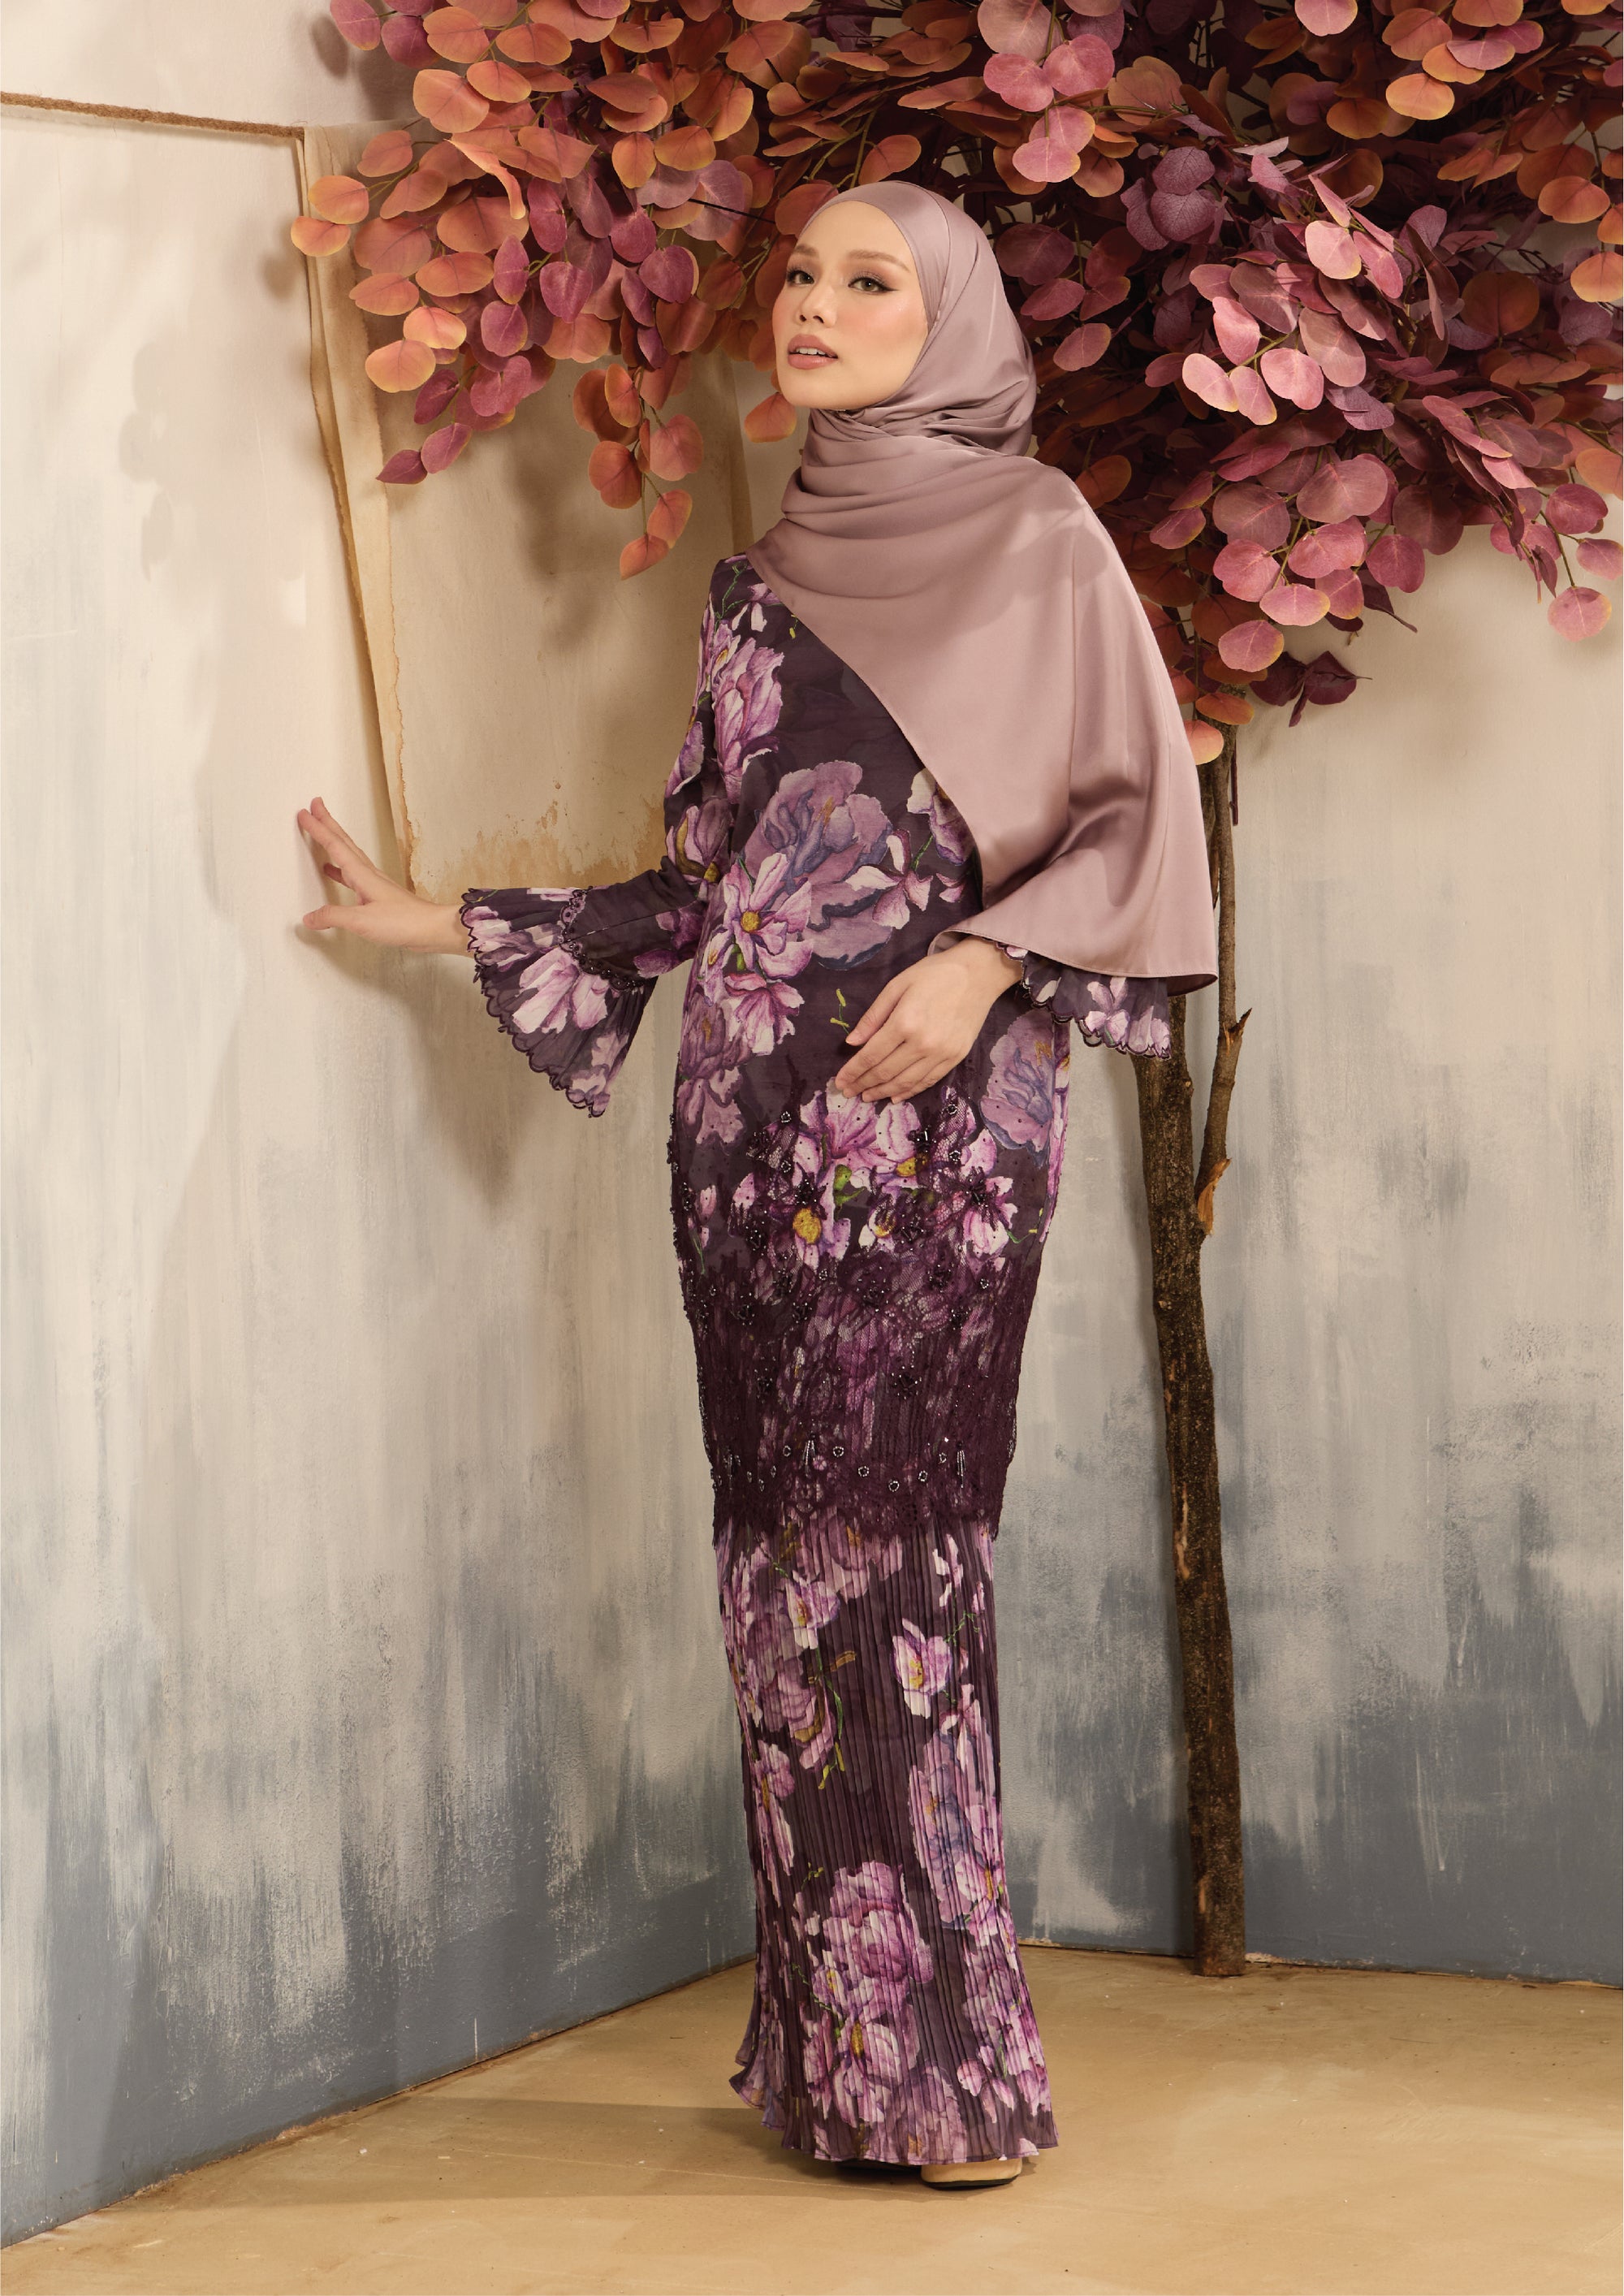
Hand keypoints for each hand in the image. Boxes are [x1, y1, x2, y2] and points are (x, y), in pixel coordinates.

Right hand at [295, 797, 466, 953]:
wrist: (431, 928)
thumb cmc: (404, 921)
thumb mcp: (362, 921)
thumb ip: (333, 917)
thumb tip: (310, 917)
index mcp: (362, 874)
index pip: (335, 845)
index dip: (318, 829)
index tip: (304, 813)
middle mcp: (368, 874)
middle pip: (343, 841)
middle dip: (327, 823)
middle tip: (315, 806)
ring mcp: (373, 883)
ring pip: (348, 854)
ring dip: (333, 841)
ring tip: (322, 831)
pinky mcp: (378, 895)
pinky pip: (352, 874)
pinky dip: (339, 869)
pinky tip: (333, 872)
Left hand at [832, 939, 1022, 1102]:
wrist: (979, 973)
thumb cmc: (935, 973)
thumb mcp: (897, 985)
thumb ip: (874, 1016)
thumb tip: (852, 1043)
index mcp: (905, 1022)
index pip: (871, 1055)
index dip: (853, 1071)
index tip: (840, 1082)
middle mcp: (923, 1043)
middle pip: (886, 1072)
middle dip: (863, 1084)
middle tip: (848, 1092)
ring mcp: (942, 1053)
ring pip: (906, 1082)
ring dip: (883, 1092)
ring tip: (867, 1096)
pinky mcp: (956, 1057)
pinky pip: (928, 1081)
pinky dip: (909, 1091)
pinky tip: (895, 1097)